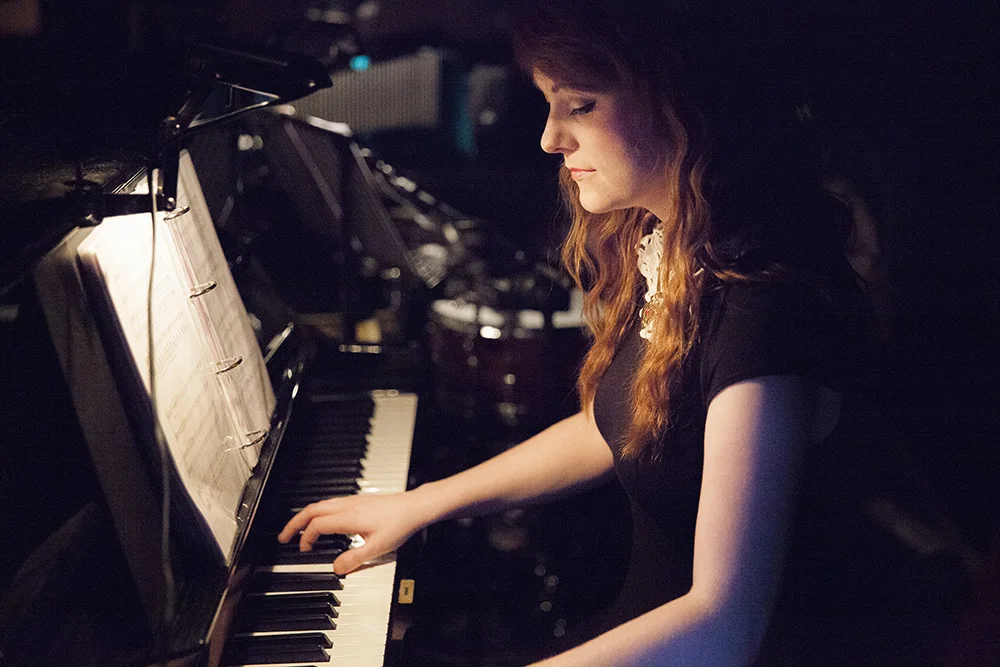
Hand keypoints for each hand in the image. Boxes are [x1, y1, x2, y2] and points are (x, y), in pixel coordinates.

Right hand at [277, 492, 424, 573]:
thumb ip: (355, 559)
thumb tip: (336, 569)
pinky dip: (318, 512)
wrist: (415, 507)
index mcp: (348, 517)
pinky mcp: (358, 500)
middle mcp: (347, 506)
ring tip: (298, 529)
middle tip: (283, 536)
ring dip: (305, 516)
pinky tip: (322, 521)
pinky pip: (330, 503)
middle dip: (294, 523)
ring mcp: (352, 501)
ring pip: (320, 504)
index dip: (306, 538)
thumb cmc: (400, 524)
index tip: (303, 550)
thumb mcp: (378, 548)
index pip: (317, 525)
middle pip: (312, 510)